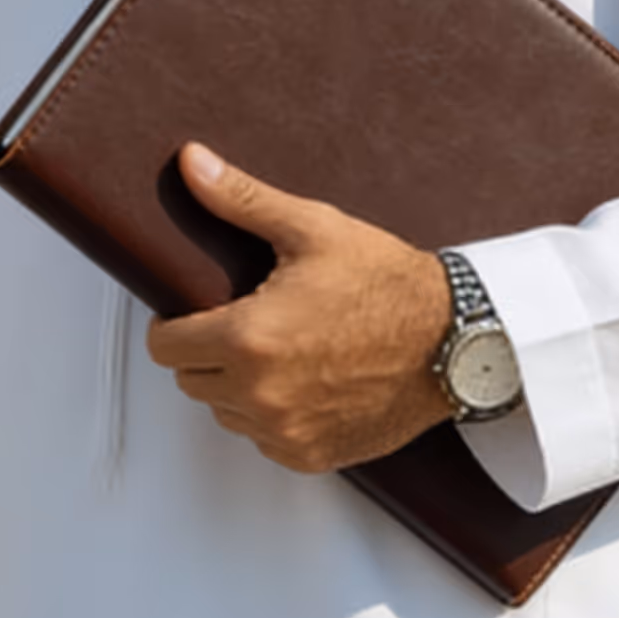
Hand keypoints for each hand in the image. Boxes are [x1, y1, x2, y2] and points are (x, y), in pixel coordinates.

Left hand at [143, 142, 455, 473]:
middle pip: (190, 381)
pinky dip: (272, 417)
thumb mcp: (311, 229)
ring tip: (278, 351)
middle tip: (247, 323)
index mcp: (248, 339)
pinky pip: (264, 440)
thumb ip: (240, 200)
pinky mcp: (314, 455)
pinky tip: (302, 382)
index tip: (198, 311)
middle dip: (205, 352)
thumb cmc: (389, 284)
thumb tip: (192, 163)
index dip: (176, 324)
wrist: (455, 341)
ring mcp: (288, 431)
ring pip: (224, 412)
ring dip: (237, 387)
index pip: (163, 346)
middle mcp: (262, 394)